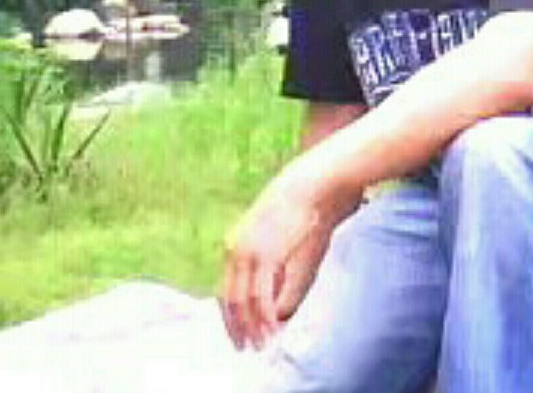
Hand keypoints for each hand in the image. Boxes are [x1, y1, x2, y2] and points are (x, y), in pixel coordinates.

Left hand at [220, 167, 329, 349]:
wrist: (308, 186)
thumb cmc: (298, 208)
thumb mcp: (278, 237)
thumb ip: (271, 264)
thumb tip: (273, 292)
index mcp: (234, 243)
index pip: (225, 288)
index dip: (230, 314)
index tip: (237, 331)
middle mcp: (235, 249)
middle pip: (229, 298)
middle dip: (236, 326)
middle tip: (244, 346)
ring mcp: (248, 253)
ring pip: (243, 301)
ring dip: (252, 326)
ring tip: (260, 344)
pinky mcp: (265, 256)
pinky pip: (260, 296)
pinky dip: (264, 316)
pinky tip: (272, 328)